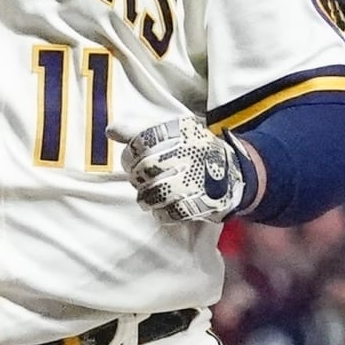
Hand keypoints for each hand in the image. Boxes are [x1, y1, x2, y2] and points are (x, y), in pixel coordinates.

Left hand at [122, 116, 246, 224]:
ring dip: (146, 197)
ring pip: (156, 192)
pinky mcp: (204, 202)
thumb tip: (110, 130)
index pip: (141, 142)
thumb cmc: (192, 150)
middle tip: (141, 179)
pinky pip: (174, 212)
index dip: (131, 154)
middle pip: (146, 169)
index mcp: (180, 133)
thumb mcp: (169, 131)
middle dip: (137, 177)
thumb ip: (137, 130)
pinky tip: (161, 209)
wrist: (235, 172)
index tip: (132, 160)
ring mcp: (197, 179)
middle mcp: (189, 154)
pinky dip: (162, 214)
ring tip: (149, 196)